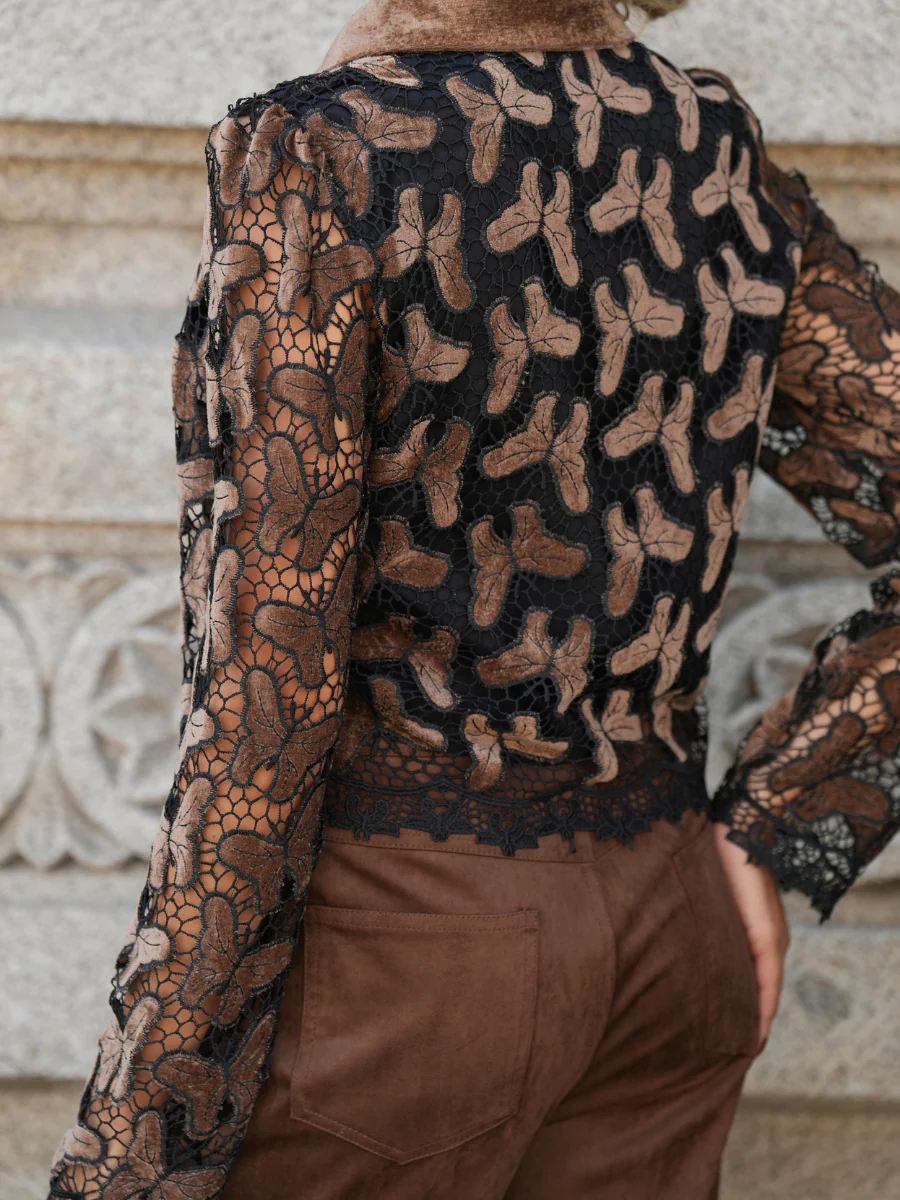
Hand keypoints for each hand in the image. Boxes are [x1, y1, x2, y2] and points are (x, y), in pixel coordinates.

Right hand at [714, 823, 789, 1052]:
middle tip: (725, 1050)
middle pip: (757, 989)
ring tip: (737, 1048)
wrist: (740, 826)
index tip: (722, 1034)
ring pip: (763, 989)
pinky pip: (767, 980)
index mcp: (750, 927)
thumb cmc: (712, 853)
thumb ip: (693, 917)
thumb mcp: (702, 892)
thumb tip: (663, 939)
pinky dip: (760, 1006)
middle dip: (742, 1018)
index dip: (738, 1004)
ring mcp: (771, 936)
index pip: (747, 975)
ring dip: (750, 1017)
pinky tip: (754, 1030)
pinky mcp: (767, 935)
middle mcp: (767, 936)